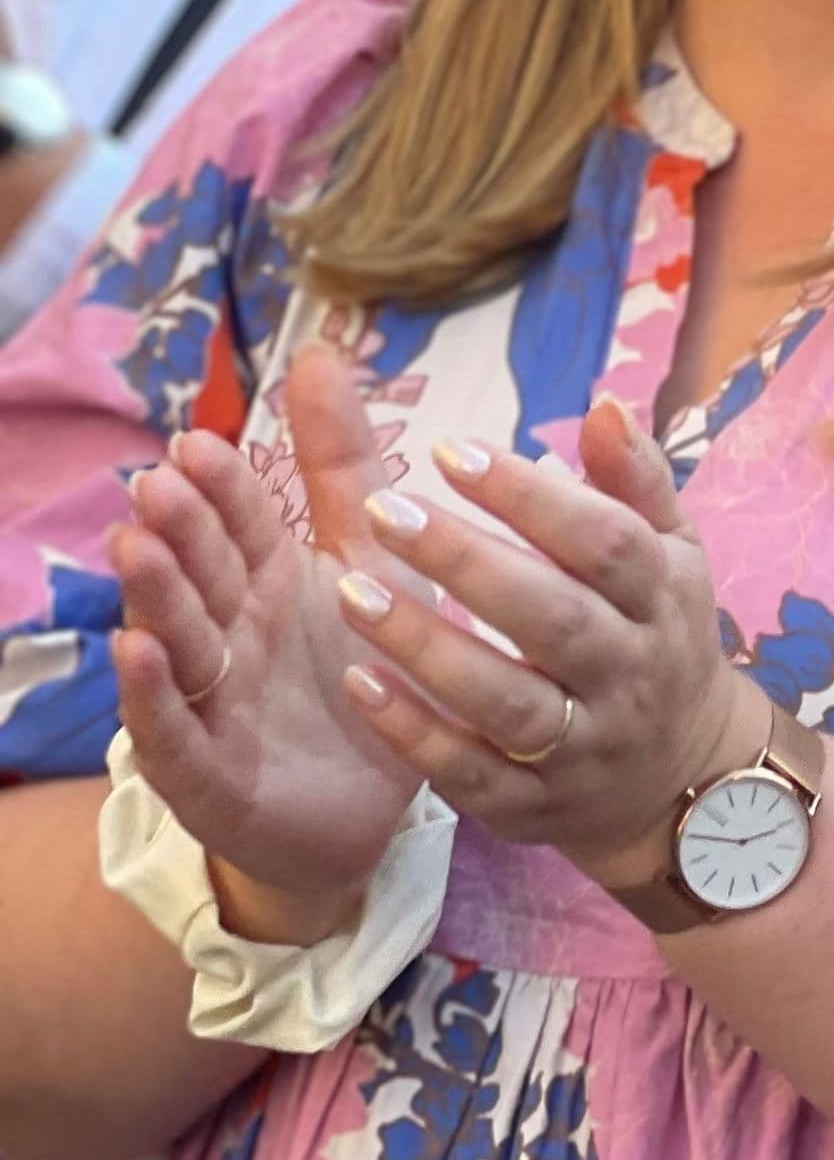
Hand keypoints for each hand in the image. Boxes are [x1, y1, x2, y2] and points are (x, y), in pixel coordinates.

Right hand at [105, 347, 424, 940]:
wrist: (372, 810)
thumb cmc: (360, 668)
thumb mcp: (366, 556)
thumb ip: (339, 462)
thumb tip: (318, 349)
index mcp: (266, 580)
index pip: (240, 523)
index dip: (220, 486)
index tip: (200, 439)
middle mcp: (229, 634)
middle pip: (199, 573)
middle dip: (178, 528)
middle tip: (160, 480)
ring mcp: (212, 703)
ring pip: (177, 641)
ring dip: (154, 595)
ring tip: (135, 545)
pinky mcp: (209, 774)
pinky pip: (175, 731)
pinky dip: (153, 695)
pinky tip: (138, 650)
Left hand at [330, 400, 756, 885]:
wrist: (680, 778)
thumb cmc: (657, 635)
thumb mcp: (670, 553)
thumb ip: (633, 480)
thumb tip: (601, 404)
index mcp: (661, 598)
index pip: (603, 541)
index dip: (530, 496)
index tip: (451, 450)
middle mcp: (628, 672)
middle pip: (551, 618)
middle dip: (465, 562)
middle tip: (383, 509)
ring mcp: (582, 746)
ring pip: (504, 700)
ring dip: (425, 645)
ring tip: (350, 589)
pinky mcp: (531, 806)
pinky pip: (469, 772)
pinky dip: (412, 732)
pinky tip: (357, 683)